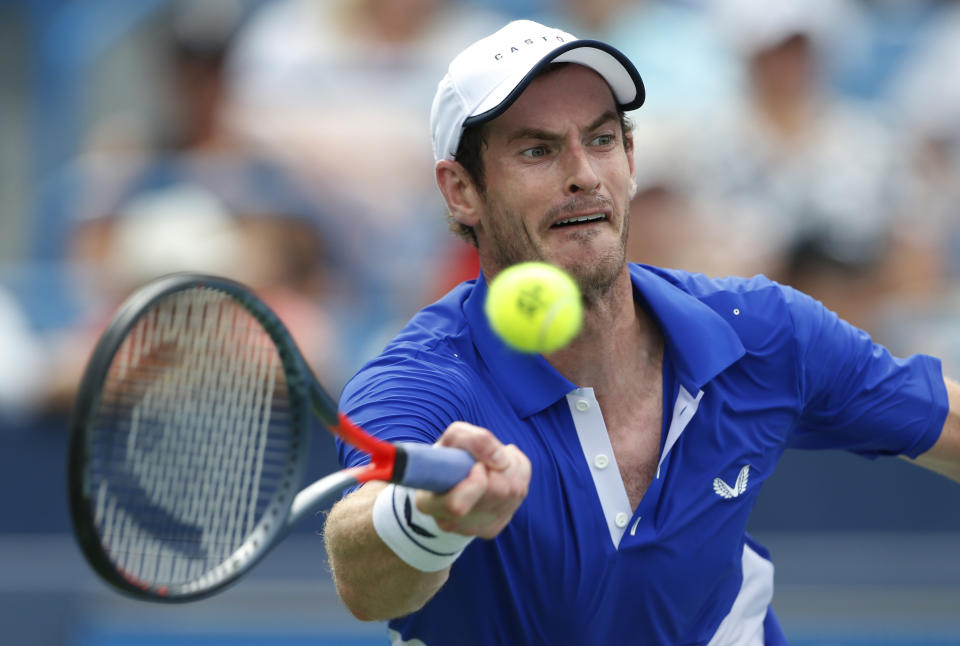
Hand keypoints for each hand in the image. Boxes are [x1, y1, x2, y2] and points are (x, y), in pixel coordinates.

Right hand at [416, 422, 530, 538]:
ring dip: (511, 467)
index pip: (457, 505)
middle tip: (487, 458)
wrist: (453, 477)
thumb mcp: (454, 437)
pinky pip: (520, 494)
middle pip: (496, 493)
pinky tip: (502, 472)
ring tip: (494, 461)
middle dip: (499, 466)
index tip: (477, 465)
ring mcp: (473, 529)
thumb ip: (474, 440)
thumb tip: (502, 461)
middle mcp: (450, 523)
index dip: (476, 480)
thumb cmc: (450, 456)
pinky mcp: (493, 528)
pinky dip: (518, 475)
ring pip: (513, 492)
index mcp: (429, 503)